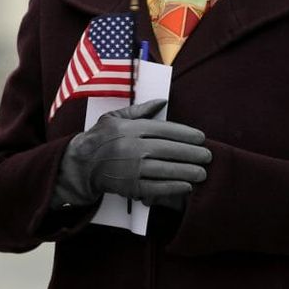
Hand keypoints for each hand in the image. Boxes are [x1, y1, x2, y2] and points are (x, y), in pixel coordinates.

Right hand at [52, 99, 211, 207]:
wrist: (81, 164)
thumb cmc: (100, 138)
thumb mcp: (115, 117)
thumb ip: (140, 110)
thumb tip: (162, 101)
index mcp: (131, 128)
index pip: (165, 130)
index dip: (186, 134)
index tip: (201, 138)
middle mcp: (132, 147)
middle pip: (170, 150)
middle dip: (193, 154)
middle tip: (207, 156)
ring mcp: (131, 168)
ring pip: (166, 170)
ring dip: (188, 172)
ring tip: (202, 173)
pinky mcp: (130, 186)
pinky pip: (157, 187)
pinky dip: (173, 187)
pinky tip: (186, 185)